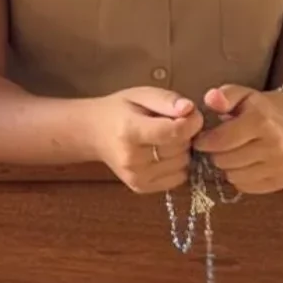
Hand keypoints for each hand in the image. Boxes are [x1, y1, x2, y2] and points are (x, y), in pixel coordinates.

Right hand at [87, 87, 203, 193]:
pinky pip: (178, 178)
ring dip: (182, 150)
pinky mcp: (141, 187)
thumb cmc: (117, 111)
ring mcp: (136, 176)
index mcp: (129, 130)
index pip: (175, 132)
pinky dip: (177, 165)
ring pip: (182, 163)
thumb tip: (189, 109)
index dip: (191, 122)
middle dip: (184, 134)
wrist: (92, 133)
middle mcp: (132, 158)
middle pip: (180, 148)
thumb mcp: (139, 95)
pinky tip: (163, 154)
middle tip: (170, 125)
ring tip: (165, 139)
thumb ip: (165, 99)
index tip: (188, 114)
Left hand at [193, 85, 282, 194]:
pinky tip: (241, 164)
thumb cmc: (255, 109)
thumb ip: (223, 95)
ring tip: (228, 154)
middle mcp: (276, 145)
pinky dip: (238, 178)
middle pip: (226, 160)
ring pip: (234, 176)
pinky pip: (246, 187)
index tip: (199, 139)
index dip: (204, 141)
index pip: (222, 140)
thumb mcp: (239, 94)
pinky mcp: (282, 180)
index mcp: (262, 121)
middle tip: (215, 147)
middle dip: (214, 154)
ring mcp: (281, 165)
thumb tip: (212, 100)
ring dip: (226, 167)